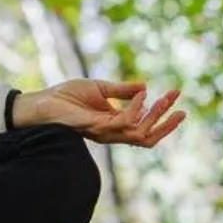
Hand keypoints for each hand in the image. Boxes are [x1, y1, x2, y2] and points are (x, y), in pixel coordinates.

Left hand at [13, 78, 183, 147]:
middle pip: (148, 137)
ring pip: (140, 133)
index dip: (162, 113)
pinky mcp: (97, 127)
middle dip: (166, 122)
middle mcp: (112, 132)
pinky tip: (141, 94)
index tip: (175, 95)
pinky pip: (124, 122)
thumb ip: (122, 90)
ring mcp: (105, 132)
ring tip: (164, 97)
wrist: (43, 102)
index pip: (144, 125)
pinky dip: (136, 109)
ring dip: (155, 114)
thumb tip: (145, 86)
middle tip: (180, 103)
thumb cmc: (66, 96)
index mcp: (114, 124)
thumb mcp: (99, 88)